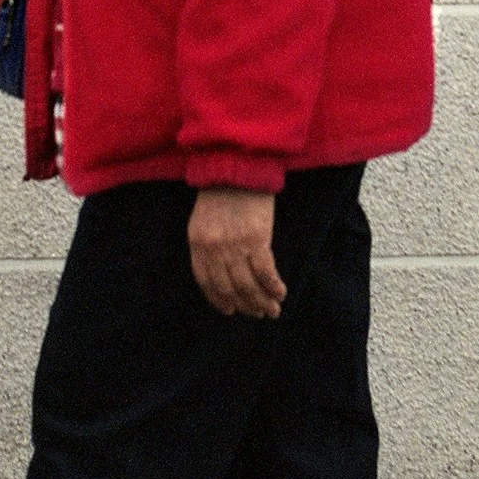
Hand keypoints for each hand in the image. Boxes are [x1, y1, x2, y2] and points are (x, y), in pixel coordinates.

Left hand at [188, 187, 284, 319]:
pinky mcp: (257, 240)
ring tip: (272, 310)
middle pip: (229, 288)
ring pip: (248, 286)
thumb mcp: (204, 218)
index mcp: (197, 243)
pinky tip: (280, 293)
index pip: (206, 282)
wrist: (238, 164)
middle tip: (257, 314)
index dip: (219, 300)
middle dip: (244, 306)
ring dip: (261, 302)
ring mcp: (235, 246)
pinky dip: (273, 287)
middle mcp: (214, 249)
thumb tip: (222, 273)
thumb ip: (208, 245)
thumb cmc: (222, 189)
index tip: (230, 310)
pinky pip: (266, 273)